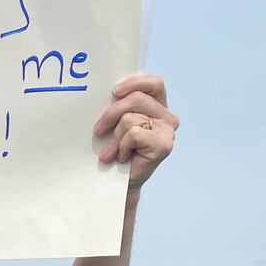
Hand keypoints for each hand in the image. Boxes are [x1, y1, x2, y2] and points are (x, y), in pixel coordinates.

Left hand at [93, 73, 176, 190]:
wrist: (118, 183)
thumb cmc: (115, 152)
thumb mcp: (116, 124)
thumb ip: (120, 107)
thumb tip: (107, 94)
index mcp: (158, 107)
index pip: (154, 83)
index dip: (135, 82)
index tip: (114, 92)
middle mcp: (167, 117)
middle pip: (137, 98)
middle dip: (111, 113)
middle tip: (98, 130)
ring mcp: (168, 131)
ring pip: (130, 118)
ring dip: (115, 137)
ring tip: (114, 152)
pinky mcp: (164, 145)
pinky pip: (133, 134)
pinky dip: (121, 146)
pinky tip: (123, 157)